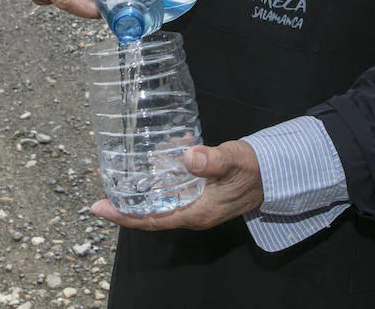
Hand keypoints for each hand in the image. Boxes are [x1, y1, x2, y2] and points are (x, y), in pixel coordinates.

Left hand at [90, 141, 264, 230]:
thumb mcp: (234, 160)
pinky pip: (173, 188)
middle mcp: (192, 212)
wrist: (276, 173)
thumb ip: (211, 160)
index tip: (99, 207)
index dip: (124, 215)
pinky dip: (163, 172)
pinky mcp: (200, 193)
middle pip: (150, 213)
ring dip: (144, 184)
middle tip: (104, 181)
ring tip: (127, 165)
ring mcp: (196, 204)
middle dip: (127, 200)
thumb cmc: (255, 169)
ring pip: (160, 199)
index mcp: (196, 212)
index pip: (152, 220)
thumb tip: (187, 156)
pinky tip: (161, 153)